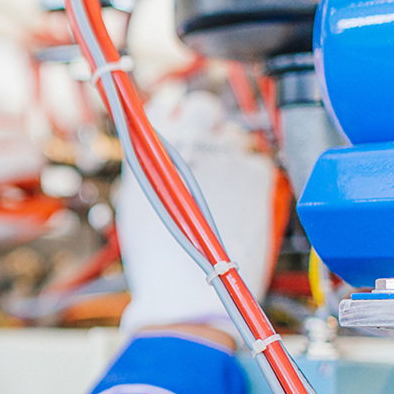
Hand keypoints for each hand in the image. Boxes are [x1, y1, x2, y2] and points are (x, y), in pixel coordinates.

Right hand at [115, 90, 276, 339]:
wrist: (185, 290)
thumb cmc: (155, 256)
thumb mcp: (136, 198)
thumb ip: (150, 163)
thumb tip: (161, 144)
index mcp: (154, 144)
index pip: (167, 103)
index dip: (174, 114)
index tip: (178, 123)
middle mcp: (192, 140)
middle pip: (204, 106)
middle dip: (205, 121)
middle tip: (202, 149)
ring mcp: (228, 155)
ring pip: (234, 133)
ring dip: (228, 149)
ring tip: (220, 184)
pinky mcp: (257, 174)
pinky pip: (257, 159)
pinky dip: (250, 175)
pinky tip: (238, 199)